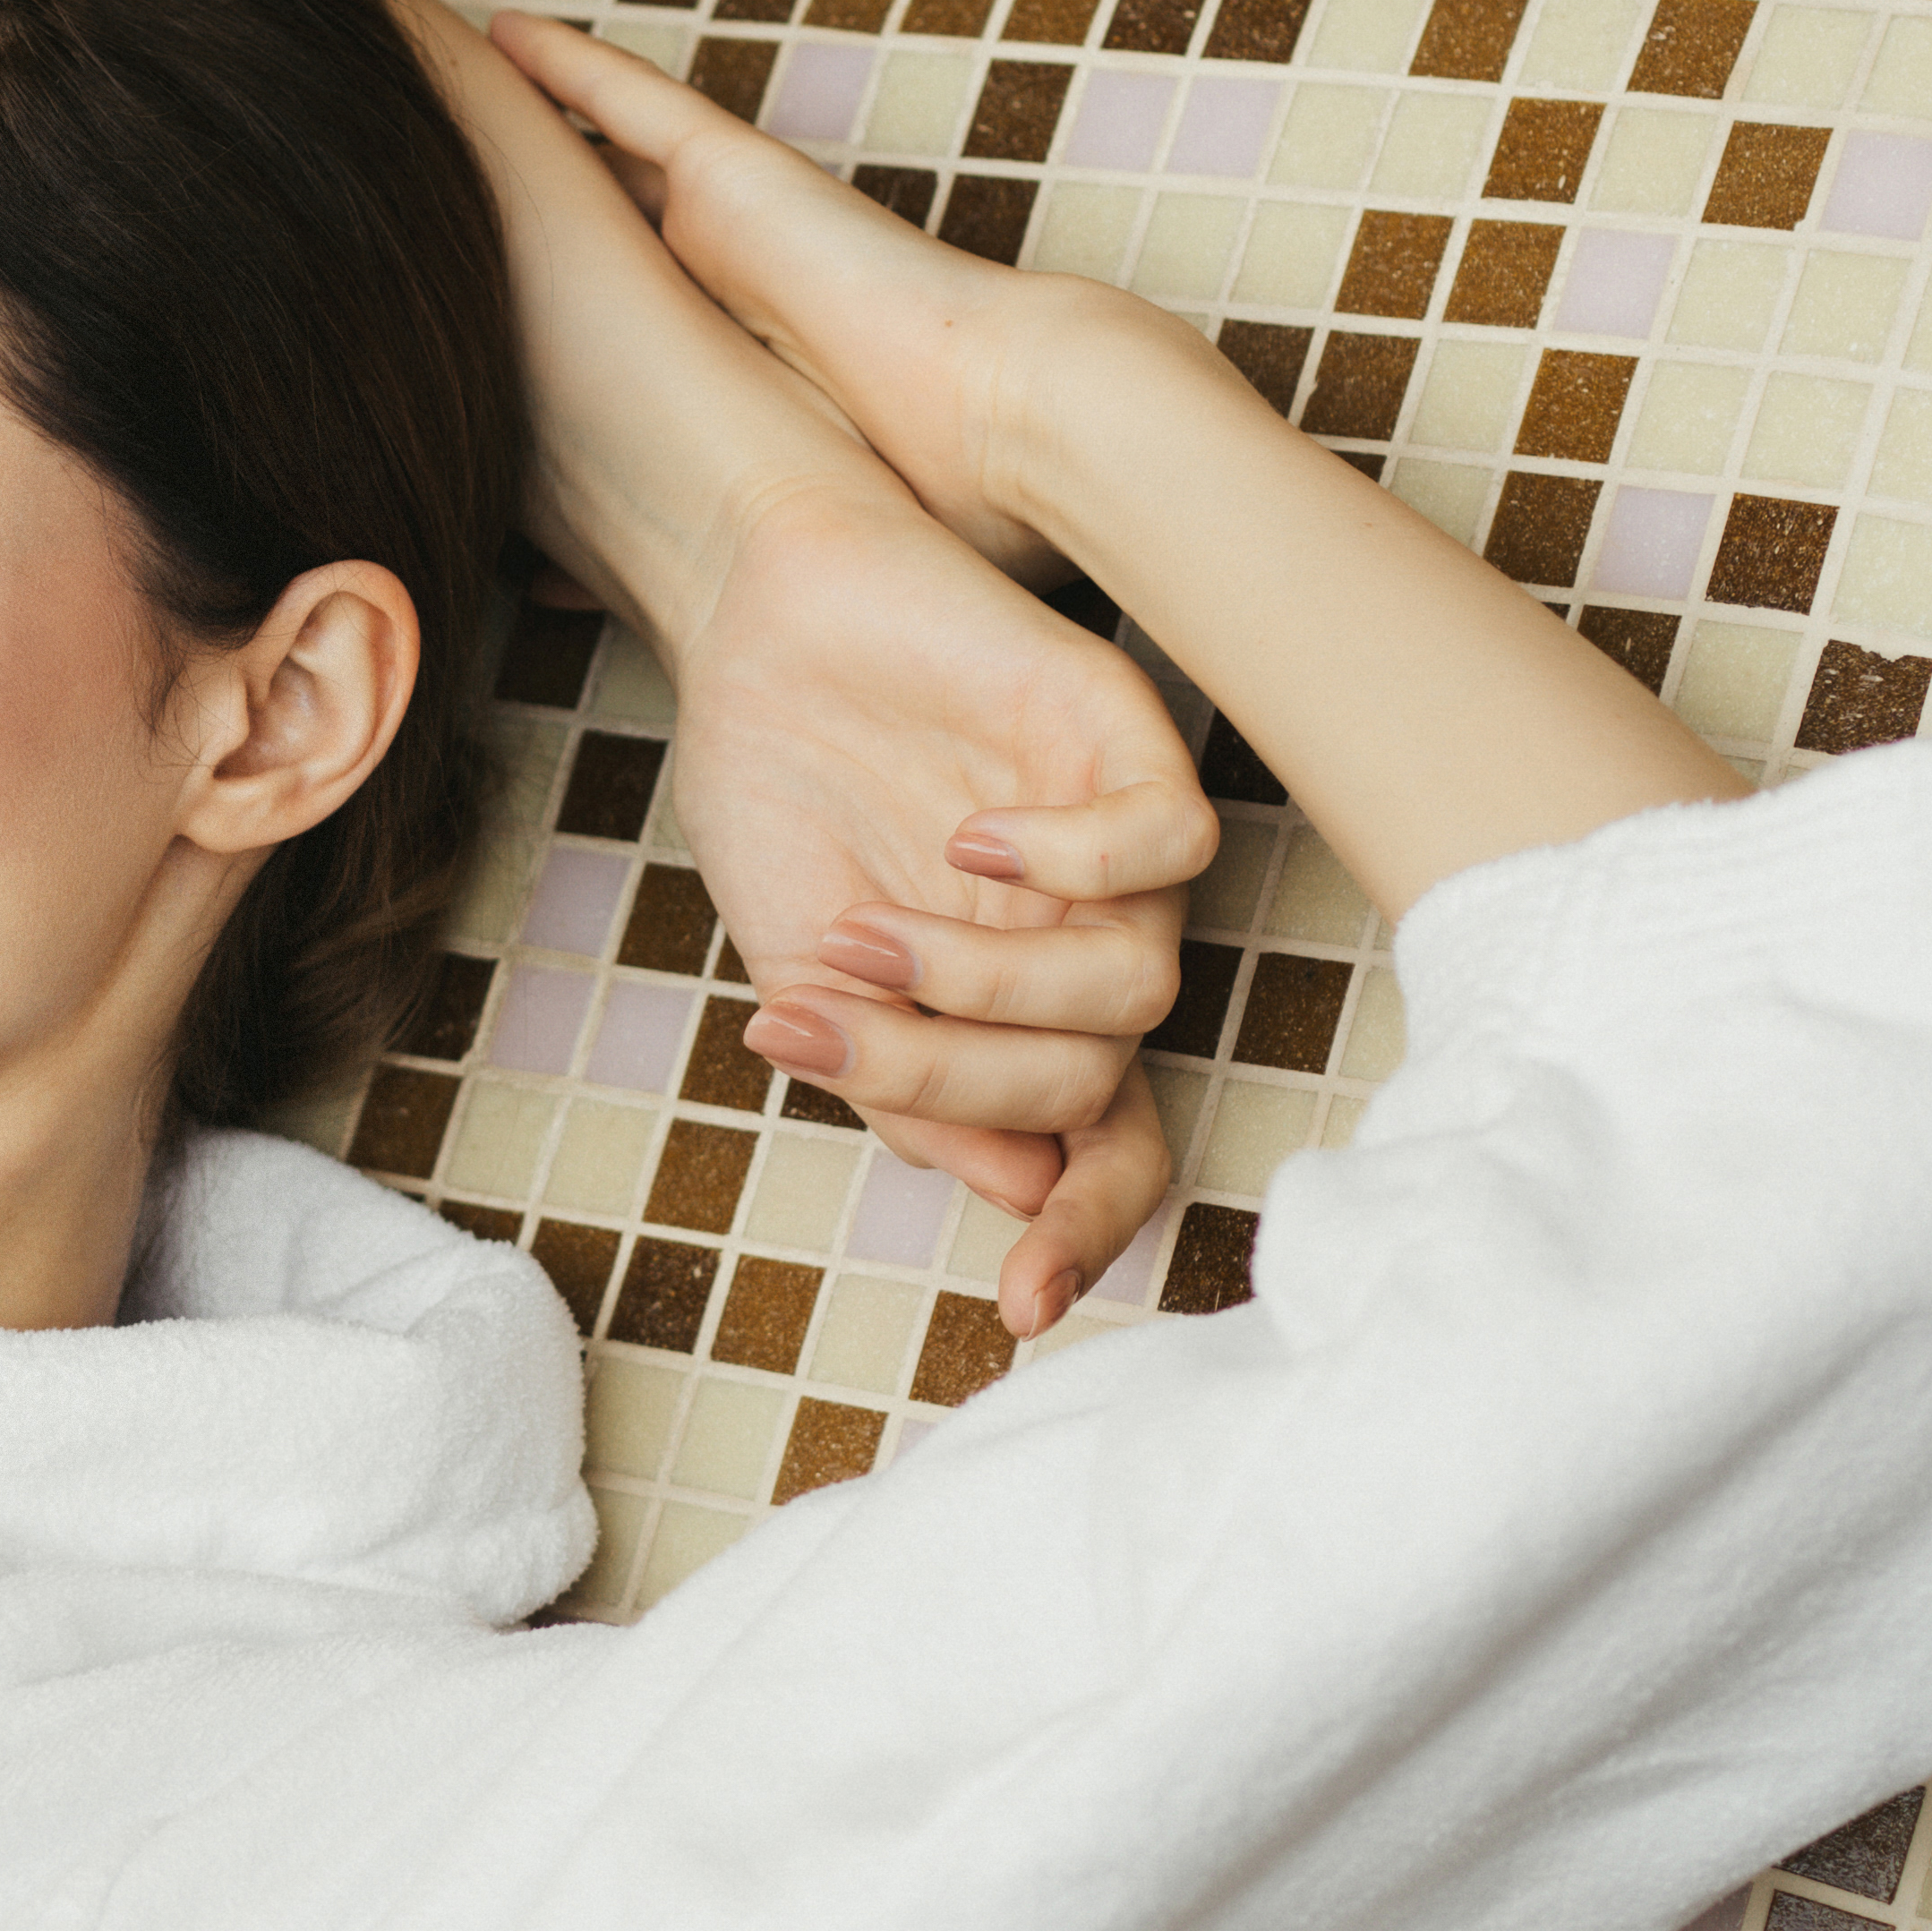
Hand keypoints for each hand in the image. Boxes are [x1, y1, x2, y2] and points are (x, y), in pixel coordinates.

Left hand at [491, 5, 1066, 557]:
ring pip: (593, 160)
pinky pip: (632, 103)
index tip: (463, 344)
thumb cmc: (937, 511)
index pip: (615, 345)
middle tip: (423, 211)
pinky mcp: (736, 173)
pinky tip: (499, 34)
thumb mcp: (754, 528)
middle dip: (516, 231)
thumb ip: (657, 536)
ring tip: (435, 99)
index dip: (544, 337)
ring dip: (520, 136)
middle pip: (589, 243)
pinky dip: (568, 67)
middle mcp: (720, 288)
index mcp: (734, 369)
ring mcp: (725, 222)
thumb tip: (538, 593)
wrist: (1014, 427)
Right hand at [652, 466, 1215, 1340]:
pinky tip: (972, 839)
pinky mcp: (1128, 741)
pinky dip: (1075, 861)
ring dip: (989, 979)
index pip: (1107, 1148)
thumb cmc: (781, 791)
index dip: (1085, 1231)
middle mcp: (1090, 943)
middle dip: (952, 1072)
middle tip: (825, 1011)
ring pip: (1138, 979)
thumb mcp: (809, 976)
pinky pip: (1171, 843)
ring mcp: (1117, 848)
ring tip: (869, 926)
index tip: (1018, 1306)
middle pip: (1095, 1074)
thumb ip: (904, 1084)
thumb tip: (1023, 1192)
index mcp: (1023, 1016)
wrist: (760, 624)